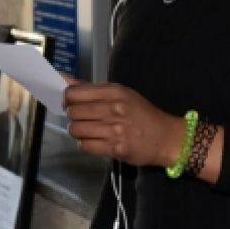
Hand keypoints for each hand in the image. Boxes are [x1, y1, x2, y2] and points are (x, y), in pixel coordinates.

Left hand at [63, 81, 180, 167]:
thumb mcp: (121, 94)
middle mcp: (113, 109)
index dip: (68, 99)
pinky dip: (86, 144)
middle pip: (73, 112)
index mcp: (114, 92)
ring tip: (89, 131)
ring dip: (79, 132)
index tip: (71, 103)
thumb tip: (63, 79)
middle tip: (83, 119)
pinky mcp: (115, 149)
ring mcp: (114, 130)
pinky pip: (85, 146)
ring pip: (76, 130)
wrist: (166, 137)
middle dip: (74, 117)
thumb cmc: (142, 114)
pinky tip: (95, 141)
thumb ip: (91, 88)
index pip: (74, 93)